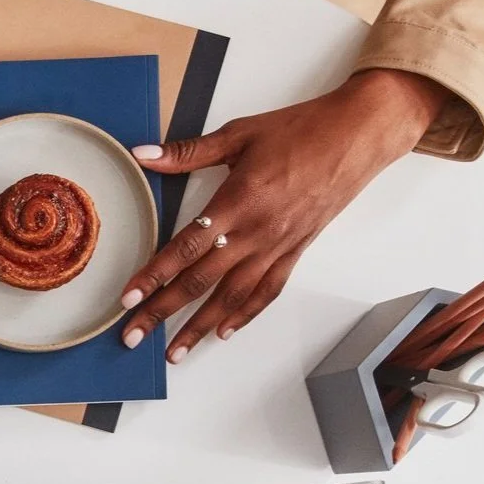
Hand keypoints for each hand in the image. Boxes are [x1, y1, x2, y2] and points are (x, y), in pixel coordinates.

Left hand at [119, 68, 447, 360]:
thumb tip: (145, 154)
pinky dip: (244, 315)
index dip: (154, 275)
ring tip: (175, 351)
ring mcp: (276, 248)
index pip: (185, 248)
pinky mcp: (294, 253)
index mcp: (236, 201)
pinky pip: (266, 292)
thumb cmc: (301, 132)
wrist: (354, 139)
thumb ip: (189, 152)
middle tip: (134, 335)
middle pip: (199, 282)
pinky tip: (224, 332)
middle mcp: (255, 232)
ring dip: (199, 327)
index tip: (129, 298)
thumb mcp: (239, 134)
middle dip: (162, 312)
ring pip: (231, 297)